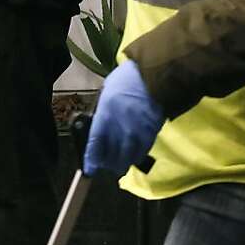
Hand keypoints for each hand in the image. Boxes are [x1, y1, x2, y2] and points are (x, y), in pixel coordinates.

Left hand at [84, 59, 164, 177]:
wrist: (154, 75)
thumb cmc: (127, 80)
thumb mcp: (107, 94)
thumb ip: (104, 112)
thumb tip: (102, 124)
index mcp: (105, 117)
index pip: (95, 145)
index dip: (92, 160)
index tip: (91, 169)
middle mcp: (119, 129)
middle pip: (112, 157)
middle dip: (109, 164)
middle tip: (107, 165)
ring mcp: (136, 134)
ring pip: (128, 158)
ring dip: (123, 163)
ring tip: (121, 164)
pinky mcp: (151, 134)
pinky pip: (142, 151)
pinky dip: (137, 155)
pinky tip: (134, 154)